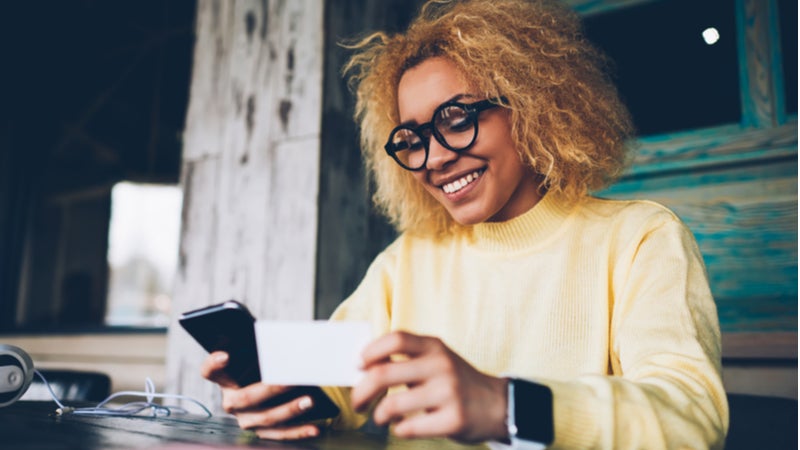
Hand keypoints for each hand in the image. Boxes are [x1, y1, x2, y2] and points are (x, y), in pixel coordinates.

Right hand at [200, 351, 319, 439]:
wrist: (269, 390)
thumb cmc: (265, 367)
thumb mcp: (260, 358)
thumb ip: (266, 352)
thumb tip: (290, 347)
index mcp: (226, 380)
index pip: (210, 372)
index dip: (214, 364)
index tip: (225, 355)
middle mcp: (231, 402)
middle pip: (247, 397)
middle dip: (272, 388)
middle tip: (291, 379)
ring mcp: (246, 420)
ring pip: (267, 418)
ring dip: (290, 410)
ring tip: (310, 401)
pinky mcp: (262, 433)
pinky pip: (281, 435)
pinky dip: (300, 431)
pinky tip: (316, 428)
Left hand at [351, 331, 507, 442]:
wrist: (498, 404)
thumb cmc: (457, 382)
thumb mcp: (438, 359)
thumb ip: (408, 359)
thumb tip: (364, 368)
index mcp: (434, 347)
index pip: (395, 339)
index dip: (370, 351)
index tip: (358, 365)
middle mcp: (441, 366)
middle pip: (383, 373)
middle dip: (361, 392)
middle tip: (358, 402)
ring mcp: (448, 393)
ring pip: (391, 405)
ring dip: (378, 415)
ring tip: (381, 418)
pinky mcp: (453, 420)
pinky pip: (408, 428)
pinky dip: (398, 430)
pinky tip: (402, 427)